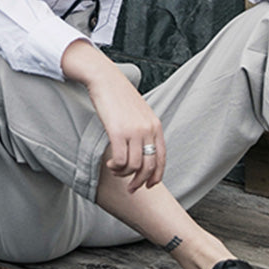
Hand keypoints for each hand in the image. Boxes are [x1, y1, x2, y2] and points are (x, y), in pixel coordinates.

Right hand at [61, 40, 165, 191]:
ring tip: (115, 170)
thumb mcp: (139, 113)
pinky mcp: (117, 132)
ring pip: (134, 166)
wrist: (106, 80)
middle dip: (140, 182)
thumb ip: (144, 130)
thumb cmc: (119, 96)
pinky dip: (115, 167)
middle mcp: (148, 130)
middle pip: (149, 166)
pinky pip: (120, 160)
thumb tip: (142, 150)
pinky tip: (110, 164)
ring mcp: (134, 131)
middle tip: (131, 189)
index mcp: (156, 126)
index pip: (162, 158)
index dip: (156, 176)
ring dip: (124, 174)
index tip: (148, 186)